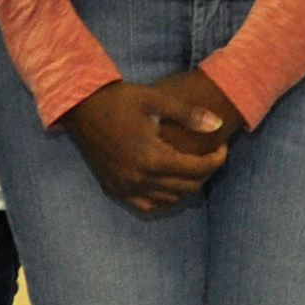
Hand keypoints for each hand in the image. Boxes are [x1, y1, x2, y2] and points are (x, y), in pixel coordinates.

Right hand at [61, 73, 237, 213]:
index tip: (222, 146)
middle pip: (186, 187)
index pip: (196, 169)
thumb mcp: (157, 100)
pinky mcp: (114, 188)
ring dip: (187, 186)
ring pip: (169, 199)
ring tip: (193, 167)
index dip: (216, 159)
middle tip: (211, 155)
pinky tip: (169, 184)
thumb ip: (189, 115)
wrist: (82, 106)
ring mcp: (124, 187)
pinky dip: (163, 199)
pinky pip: (146, 205)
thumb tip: (218, 124)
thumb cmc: (120, 99)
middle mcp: (138, 178)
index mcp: (151, 157)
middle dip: (205, 172)